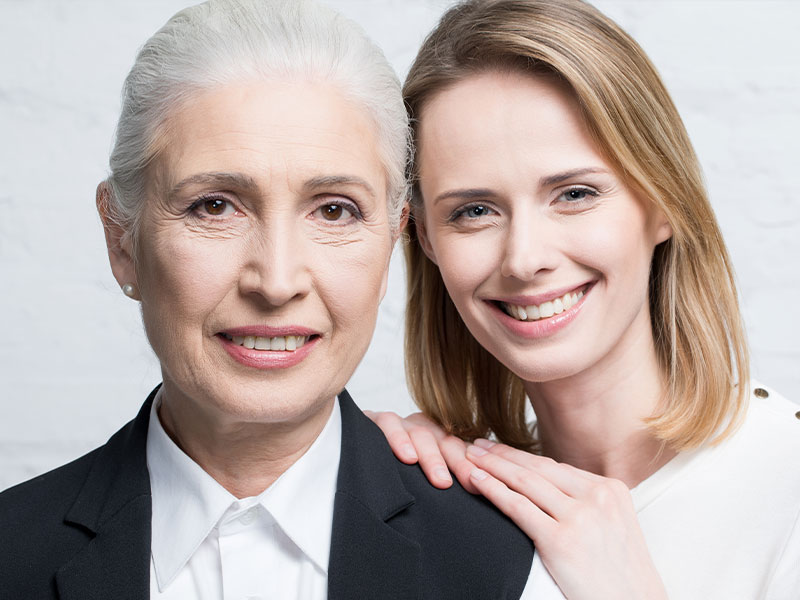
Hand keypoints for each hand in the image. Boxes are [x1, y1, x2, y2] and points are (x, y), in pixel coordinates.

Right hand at [364, 410, 478, 491]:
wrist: (355, 453)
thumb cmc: (396, 472)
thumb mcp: (425, 477)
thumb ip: (447, 479)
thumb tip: (476, 495)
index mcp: (439, 439)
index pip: (461, 449)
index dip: (472, 467)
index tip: (483, 486)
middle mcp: (423, 428)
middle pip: (446, 441)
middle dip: (459, 463)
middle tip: (470, 484)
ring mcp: (401, 423)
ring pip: (421, 433)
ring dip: (432, 457)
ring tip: (441, 480)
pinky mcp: (376, 420)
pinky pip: (389, 424)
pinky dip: (399, 439)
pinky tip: (407, 457)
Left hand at [466, 439, 666, 599]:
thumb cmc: (620, 576)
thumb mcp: (614, 525)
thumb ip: (587, 502)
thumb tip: (547, 484)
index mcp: (611, 490)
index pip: (555, 467)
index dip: (521, 456)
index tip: (499, 449)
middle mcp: (597, 497)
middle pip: (537, 468)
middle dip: (502, 454)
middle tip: (476, 444)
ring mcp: (580, 517)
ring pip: (524, 482)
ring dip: (492, 466)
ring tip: (470, 457)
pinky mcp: (561, 540)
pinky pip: (518, 507)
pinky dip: (493, 490)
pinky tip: (476, 480)